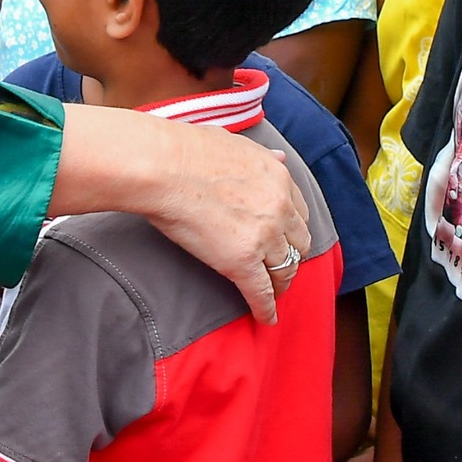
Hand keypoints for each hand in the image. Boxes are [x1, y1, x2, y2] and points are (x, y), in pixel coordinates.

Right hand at [56, 108, 309, 323]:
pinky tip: (266, 319)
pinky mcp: (242, 261)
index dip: (293, 230)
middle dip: (291, 257)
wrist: (163, 167)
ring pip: (284, 269)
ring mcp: (264, 236)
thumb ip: (262, 154)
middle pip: (298, 243)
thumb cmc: (187, 150)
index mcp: (279, 177)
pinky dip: (266, 309)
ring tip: (273, 293)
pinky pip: (262, 292)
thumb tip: (282, 156)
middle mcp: (279, 207)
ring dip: (280, 284)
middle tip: (280, 268)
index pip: (299, 213)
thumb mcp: (236, 143)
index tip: (286, 239)